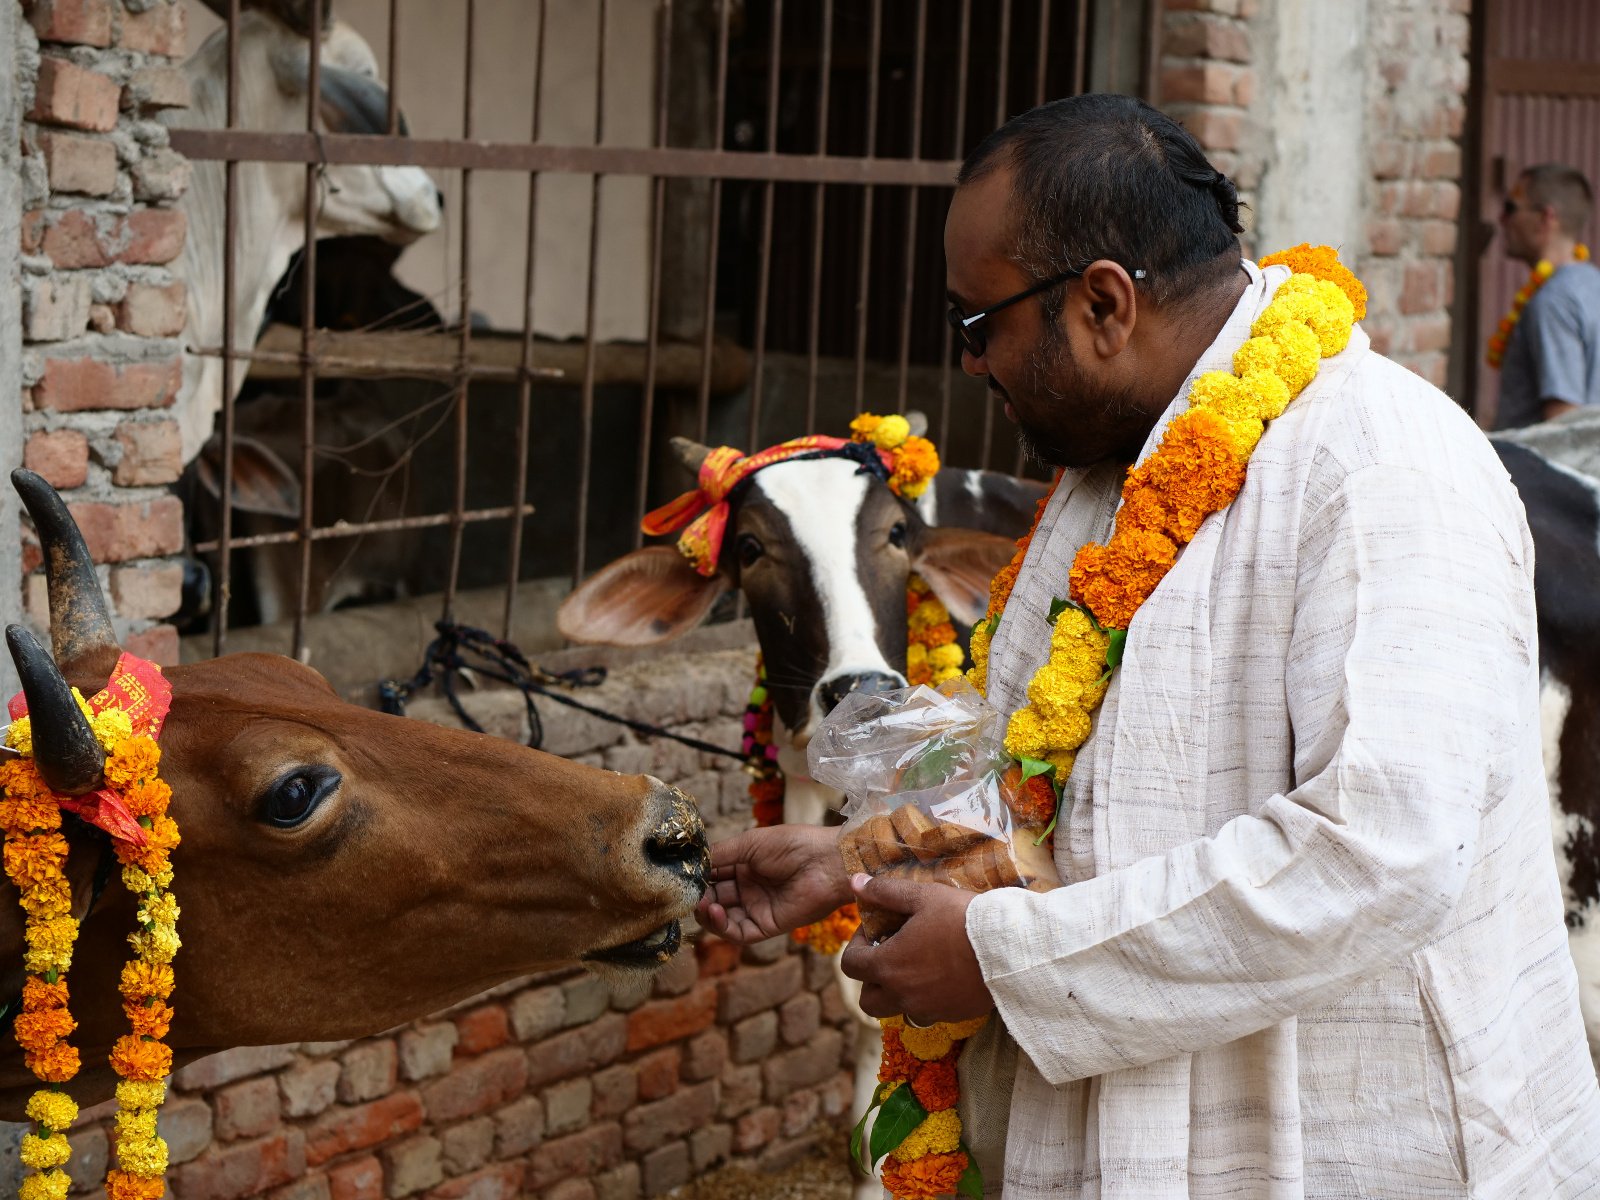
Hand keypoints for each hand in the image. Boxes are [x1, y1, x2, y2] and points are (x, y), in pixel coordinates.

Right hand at [695, 824, 852, 943]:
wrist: (826, 861)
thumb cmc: (792, 845)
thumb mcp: (749, 844)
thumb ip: (719, 855)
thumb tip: (692, 864)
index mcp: (744, 865)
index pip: (712, 876)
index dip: (696, 878)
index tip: (680, 877)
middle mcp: (748, 888)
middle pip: (713, 898)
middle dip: (698, 897)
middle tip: (686, 894)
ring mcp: (757, 908)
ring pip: (722, 918)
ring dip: (706, 913)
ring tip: (700, 904)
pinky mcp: (767, 926)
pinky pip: (738, 933)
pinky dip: (722, 926)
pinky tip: (714, 912)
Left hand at [840, 873, 993, 1024]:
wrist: (1009, 950)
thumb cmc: (962, 919)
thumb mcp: (922, 896)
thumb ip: (885, 892)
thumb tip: (855, 883)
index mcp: (888, 966)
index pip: (850, 964)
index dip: (857, 944)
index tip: (877, 930)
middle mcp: (902, 994)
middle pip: (867, 999)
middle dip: (871, 978)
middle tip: (890, 953)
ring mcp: (926, 1009)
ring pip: (896, 1009)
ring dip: (896, 991)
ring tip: (916, 965)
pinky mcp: (951, 1015)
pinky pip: (926, 1013)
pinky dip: (924, 998)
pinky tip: (942, 975)